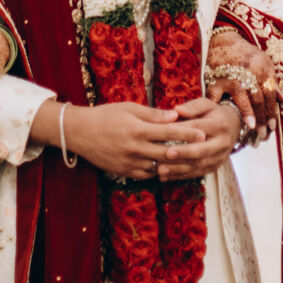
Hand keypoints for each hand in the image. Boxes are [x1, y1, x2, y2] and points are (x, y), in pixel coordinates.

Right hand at [62, 102, 206, 179]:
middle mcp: (135, 148)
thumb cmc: (105, 115)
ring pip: (159, 167)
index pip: (169, 132)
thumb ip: (152, 114)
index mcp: (138, 130)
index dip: (188, 133)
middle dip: (187, 151)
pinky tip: (167, 167)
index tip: (203, 133)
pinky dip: (159, 171)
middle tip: (203, 150)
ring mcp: (130, 163)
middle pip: (168, 152)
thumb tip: (174, 115)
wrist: (79, 133)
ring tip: (190, 160)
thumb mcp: (128, 108)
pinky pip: (147, 174)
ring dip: (175, 164)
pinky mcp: (124, 172)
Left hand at [158, 96, 242, 179]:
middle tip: (166, 154)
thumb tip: (177, 109)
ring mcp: (219, 157)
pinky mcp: (214, 167)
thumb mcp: (207, 104)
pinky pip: (197, 174)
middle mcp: (222, 143)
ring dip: (178, 169)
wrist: (233, 127)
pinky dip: (180, 176)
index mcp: (219, 125)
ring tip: (160, 169)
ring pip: (198, 165)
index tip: (164, 133)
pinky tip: (166, 176)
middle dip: (182, 153)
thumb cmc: (214, 114)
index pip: (197, 128)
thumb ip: (192, 107)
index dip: (180, 131)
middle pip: (201, 150)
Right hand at [206, 31, 278, 138]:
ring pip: (242, 97)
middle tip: (264, 135)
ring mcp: (231, 75)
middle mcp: (248, 72)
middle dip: (263, 118)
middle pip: (258, 98)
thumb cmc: (246, 54)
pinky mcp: (214, 78)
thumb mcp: (265, 63)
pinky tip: (221, 119)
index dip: (272, 112)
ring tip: (252, 128)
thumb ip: (273, 83)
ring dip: (248, 113)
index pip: (270, 94)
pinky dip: (217, 107)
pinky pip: (215, 96)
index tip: (273, 127)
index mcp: (262, 69)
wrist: (223, 40)